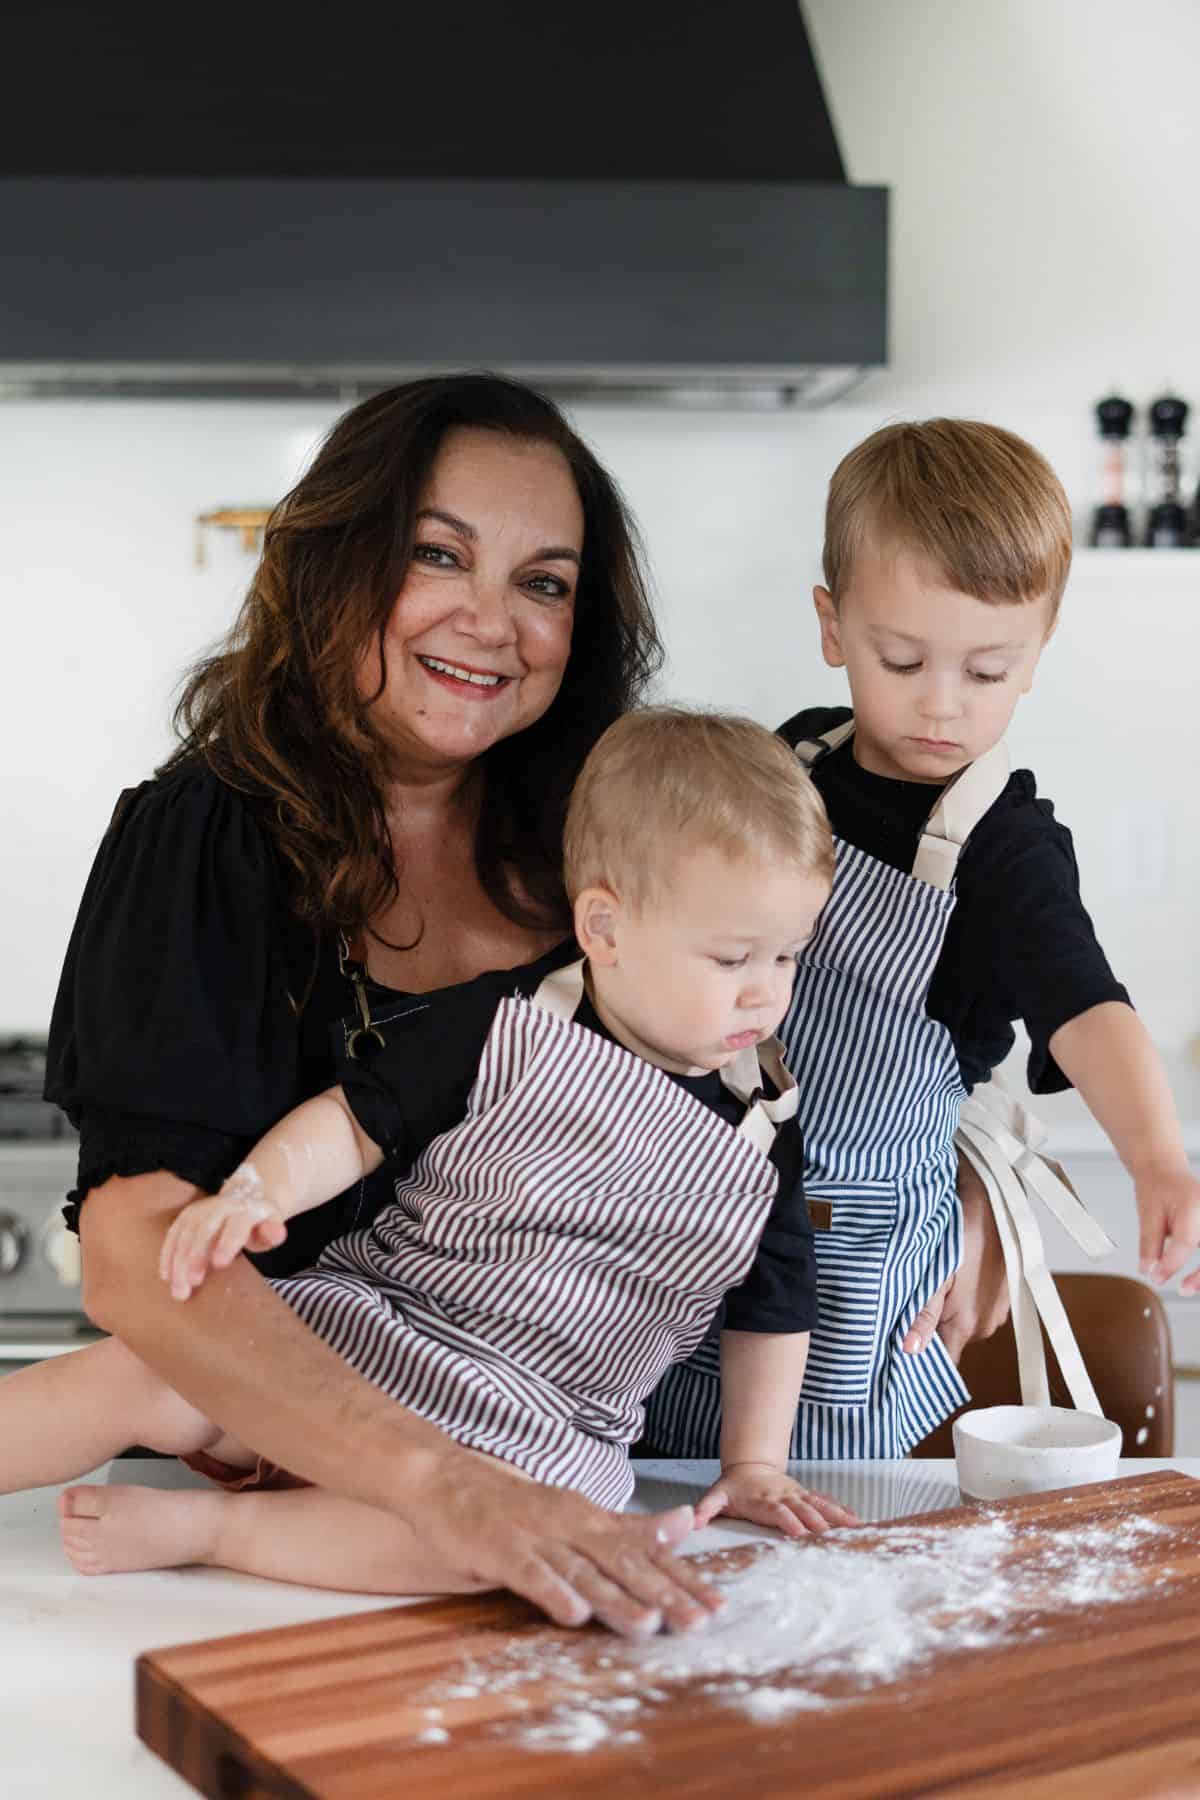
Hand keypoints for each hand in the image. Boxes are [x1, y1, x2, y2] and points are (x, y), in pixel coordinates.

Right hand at [159, 1169, 287, 1299]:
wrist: (248, 1198)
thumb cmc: (259, 1223)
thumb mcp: (271, 1227)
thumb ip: (272, 1232)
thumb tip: (276, 1234)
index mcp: (246, 1210)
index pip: (236, 1226)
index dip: (227, 1243)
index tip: (219, 1264)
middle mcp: (220, 1206)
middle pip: (205, 1229)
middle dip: (196, 1256)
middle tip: (191, 1283)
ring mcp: (201, 1209)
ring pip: (185, 1232)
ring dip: (178, 1261)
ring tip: (178, 1289)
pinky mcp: (186, 1216)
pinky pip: (173, 1233)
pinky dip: (168, 1254)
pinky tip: (166, 1275)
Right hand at [415, 1451, 723, 1637]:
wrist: (446, 1482)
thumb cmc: (515, 1508)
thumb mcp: (574, 1514)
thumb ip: (625, 1527)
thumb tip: (682, 1525)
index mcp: (590, 1517)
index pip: (646, 1551)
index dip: (682, 1578)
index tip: (716, 1604)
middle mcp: (570, 1522)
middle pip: (624, 1562)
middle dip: (663, 1593)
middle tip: (697, 1621)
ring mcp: (535, 1535)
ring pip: (583, 1570)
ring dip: (616, 1598)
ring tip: (648, 1624)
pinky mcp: (500, 1549)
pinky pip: (531, 1574)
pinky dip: (553, 1592)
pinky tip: (574, 1614)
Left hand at [692, 1463, 858, 1537]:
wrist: (750, 1467)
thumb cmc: (733, 1488)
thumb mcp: (717, 1496)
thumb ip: (706, 1508)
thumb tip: (693, 1520)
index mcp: (763, 1499)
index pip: (776, 1510)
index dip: (787, 1519)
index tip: (797, 1531)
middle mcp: (784, 1496)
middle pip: (802, 1508)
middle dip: (816, 1521)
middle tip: (830, 1535)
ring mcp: (797, 1495)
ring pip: (819, 1504)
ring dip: (835, 1516)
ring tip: (853, 1528)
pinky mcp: (806, 1496)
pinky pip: (826, 1502)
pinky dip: (841, 1511)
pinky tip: (856, 1521)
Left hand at [903, 1151, 1009, 1359]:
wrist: (995, 1200)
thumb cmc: (961, 1235)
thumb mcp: (935, 1273)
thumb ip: (922, 1314)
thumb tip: (908, 1352)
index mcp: (967, 1326)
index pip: (942, 1364)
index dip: (919, 1364)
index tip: (895, 1356)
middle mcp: (986, 1325)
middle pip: (948, 1342)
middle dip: (926, 1332)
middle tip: (899, 1311)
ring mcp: (997, 1310)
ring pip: (960, 1323)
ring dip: (942, 1312)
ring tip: (922, 1287)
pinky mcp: (1002, 1294)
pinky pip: (975, 1306)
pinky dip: (959, 1298)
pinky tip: (946, 1275)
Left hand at [1136, 1162, 1199, 1293]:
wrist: (1166, 1171)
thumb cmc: (1159, 1187)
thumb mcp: (1148, 1213)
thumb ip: (1150, 1244)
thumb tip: (1150, 1271)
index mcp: (1194, 1204)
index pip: (1186, 1241)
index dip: (1171, 1264)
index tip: (1156, 1276)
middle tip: (1183, 1289)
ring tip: (1188, 1287)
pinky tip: (1196, 1279)